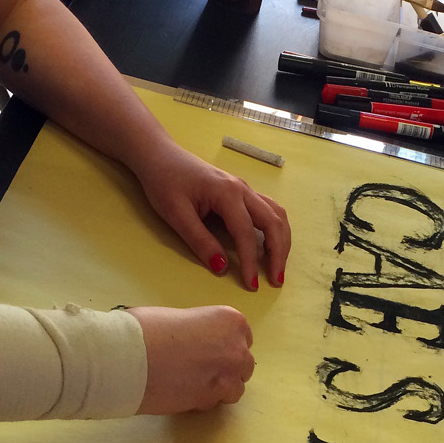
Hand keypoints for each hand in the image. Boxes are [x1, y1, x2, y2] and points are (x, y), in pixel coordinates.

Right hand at [127, 304, 254, 412]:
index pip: (241, 338)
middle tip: (198, 370)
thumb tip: (190, 342)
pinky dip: (203, 401)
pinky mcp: (210, 399)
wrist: (127, 357)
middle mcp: (236, 347)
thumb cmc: (144, 330)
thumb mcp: (178, 318)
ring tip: (190, 385)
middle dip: (224, 368)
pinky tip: (182, 394)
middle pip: (242, 364)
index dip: (223, 346)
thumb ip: (196, 331)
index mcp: (230, 321)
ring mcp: (227, 376)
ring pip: (234, 388)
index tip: (206, 351)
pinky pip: (215, 403)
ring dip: (217, 388)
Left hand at [130, 142, 291, 289]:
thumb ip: (199, 241)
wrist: (161, 157)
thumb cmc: (164, 183)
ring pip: (276, 214)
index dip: (250, 261)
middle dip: (279, 253)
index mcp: (228, 194)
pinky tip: (271, 244)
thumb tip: (221, 268)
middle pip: (273, 222)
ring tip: (277, 266)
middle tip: (276, 280)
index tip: (251, 285)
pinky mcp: (241, 192)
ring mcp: (245, 189)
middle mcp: (243, 189)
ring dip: (282, 240)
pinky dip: (275, 229)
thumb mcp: (176, 215)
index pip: (246, 233)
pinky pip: (268, 210)